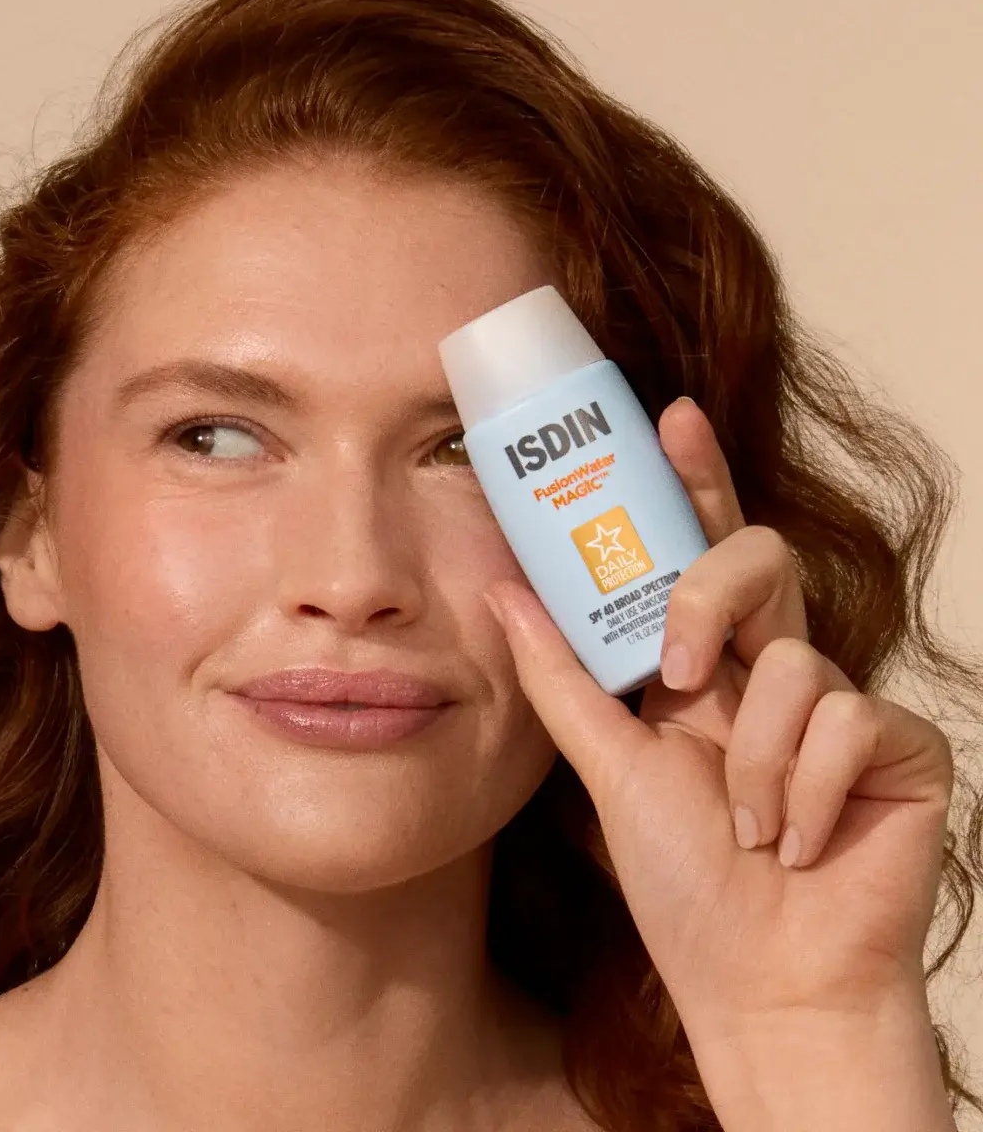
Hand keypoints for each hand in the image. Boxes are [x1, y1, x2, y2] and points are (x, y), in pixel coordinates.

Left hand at [483, 396, 954, 1046]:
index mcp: (707, 668)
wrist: (764, 984)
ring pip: (797, 660)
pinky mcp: (900, 747)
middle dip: (713, 598)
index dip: (694, 481)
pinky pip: (850, 722)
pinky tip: (801, 844)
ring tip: (747, 827)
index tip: (670, 418)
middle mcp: (774, 670)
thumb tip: (501, 587)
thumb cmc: (688, 884)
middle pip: (760, 562)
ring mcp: (842, 705)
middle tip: (680, 671)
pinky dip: (807, 793)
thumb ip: (562, 676)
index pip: (702, 551)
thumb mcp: (610, 769)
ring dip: (753, 760)